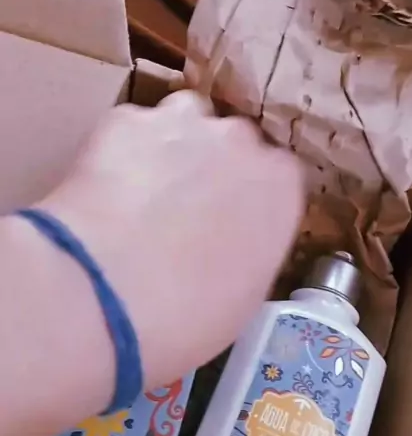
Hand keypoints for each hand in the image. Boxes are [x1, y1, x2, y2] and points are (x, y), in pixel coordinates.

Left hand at [40, 92, 304, 386]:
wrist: (106, 296)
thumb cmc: (188, 316)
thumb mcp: (246, 293)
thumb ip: (252, 247)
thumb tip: (230, 242)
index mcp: (282, 186)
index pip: (279, 175)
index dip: (251, 197)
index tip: (232, 221)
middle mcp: (242, 140)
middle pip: (235, 141)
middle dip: (215, 167)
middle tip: (184, 210)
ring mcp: (183, 123)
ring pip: (184, 119)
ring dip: (173, 145)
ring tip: (145, 190)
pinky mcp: (125, 119)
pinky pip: (131, 129)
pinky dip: (120, 151)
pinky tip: (105, 189)